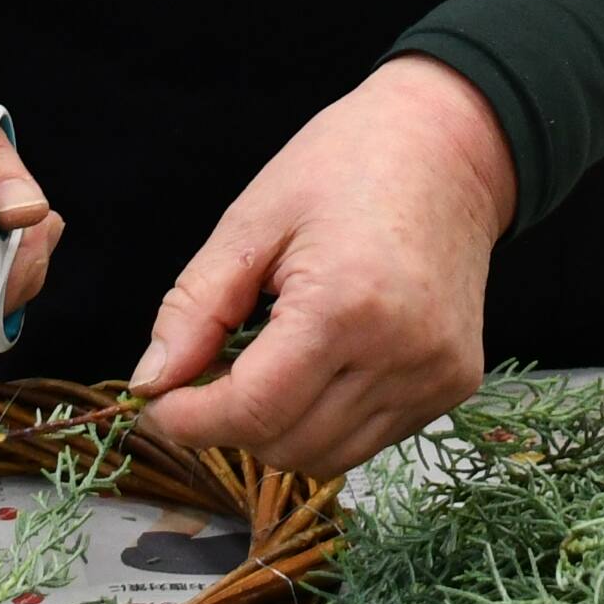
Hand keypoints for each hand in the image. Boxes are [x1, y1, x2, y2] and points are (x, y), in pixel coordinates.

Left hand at [133, 55, 517, 478]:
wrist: (450, 146)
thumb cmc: (346, 164)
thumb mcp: (253, 220)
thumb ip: (196, 307)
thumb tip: (150, 383)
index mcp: (345, 305)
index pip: (253, 410)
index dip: (188, 420)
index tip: (155, 404)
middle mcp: (401, 354)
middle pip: (285, 446)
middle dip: (228, 422)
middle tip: (209, 371)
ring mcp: (435, 376)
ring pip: (326, 457)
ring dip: (278, 429)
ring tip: (267, 363)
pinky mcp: (454, 385)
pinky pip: (369, 439)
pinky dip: (326, 421)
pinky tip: (320, 364)